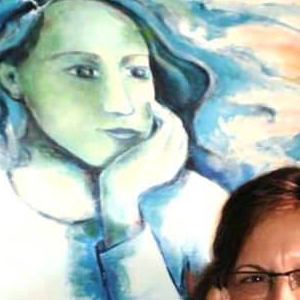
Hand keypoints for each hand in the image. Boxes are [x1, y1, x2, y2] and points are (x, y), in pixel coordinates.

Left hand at [99, 102, 187, 244]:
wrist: (117, 195)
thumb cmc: (123, 186)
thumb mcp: (139, 175)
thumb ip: (146, 164)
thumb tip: (139, 154)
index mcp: (172, 170)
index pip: (181, 145)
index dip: (173, 131)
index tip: (159, 121)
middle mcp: (173, 163)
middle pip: (182, 133)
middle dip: (171, 118)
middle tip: (156, 109)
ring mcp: (165, 156)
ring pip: (176, 125)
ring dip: (166, 112)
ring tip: (152, 105)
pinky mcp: (154, 149)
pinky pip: (166, 124)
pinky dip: (160, 111)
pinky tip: (149, 105)